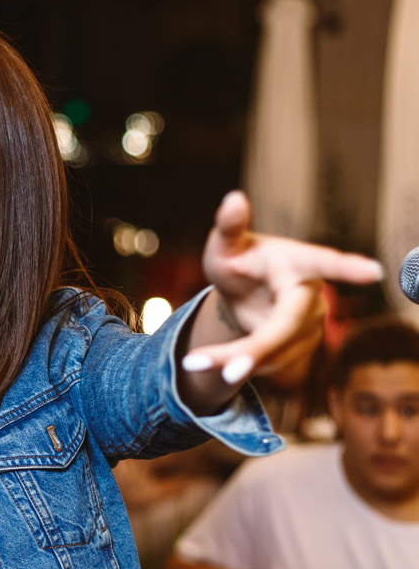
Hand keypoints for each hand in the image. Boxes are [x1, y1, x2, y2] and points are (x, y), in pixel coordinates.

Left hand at [184, 190, 382, 383]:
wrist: (243, 293)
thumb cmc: (237, 260)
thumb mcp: (226, 245)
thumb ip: (229, 227)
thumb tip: (233, 198)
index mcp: (297, 262)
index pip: (323, 262)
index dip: (347, 268)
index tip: (372, 271)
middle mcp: (311, 296)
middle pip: (287, 326)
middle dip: (256, 350)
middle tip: (223, 370)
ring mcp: (311, 326)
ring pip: (275, 353)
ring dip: (235, 362)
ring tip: (195, 361)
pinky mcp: (302, 350)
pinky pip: (270, 366)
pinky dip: (239, 367)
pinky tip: (217, 361)